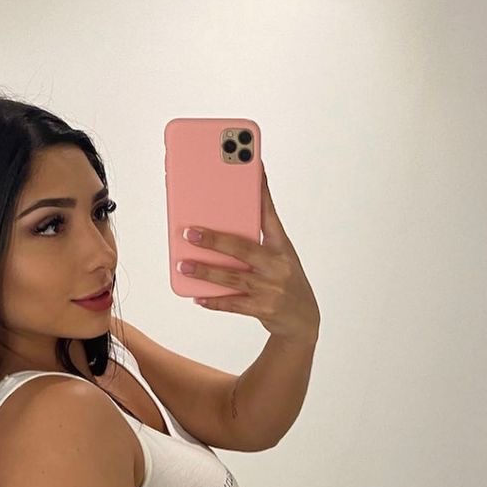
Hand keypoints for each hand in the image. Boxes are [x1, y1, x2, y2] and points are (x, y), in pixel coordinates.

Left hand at [180, 164, 319, 343]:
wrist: (303, 319)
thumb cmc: (285, 280)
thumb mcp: (280, 254)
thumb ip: (259, 234)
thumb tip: (230, 215)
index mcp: (282, 247)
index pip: (269, 214)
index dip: (260, 191)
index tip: (250, 167)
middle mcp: (278, 265)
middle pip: (243, 248)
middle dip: (214, 239)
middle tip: (189, 232)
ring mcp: (272, 289)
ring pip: (233, 277)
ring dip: (206, 272)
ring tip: (183, 266)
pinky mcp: (264, 310)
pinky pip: (234, 304)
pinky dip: (214, 301)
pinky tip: (198, 297)